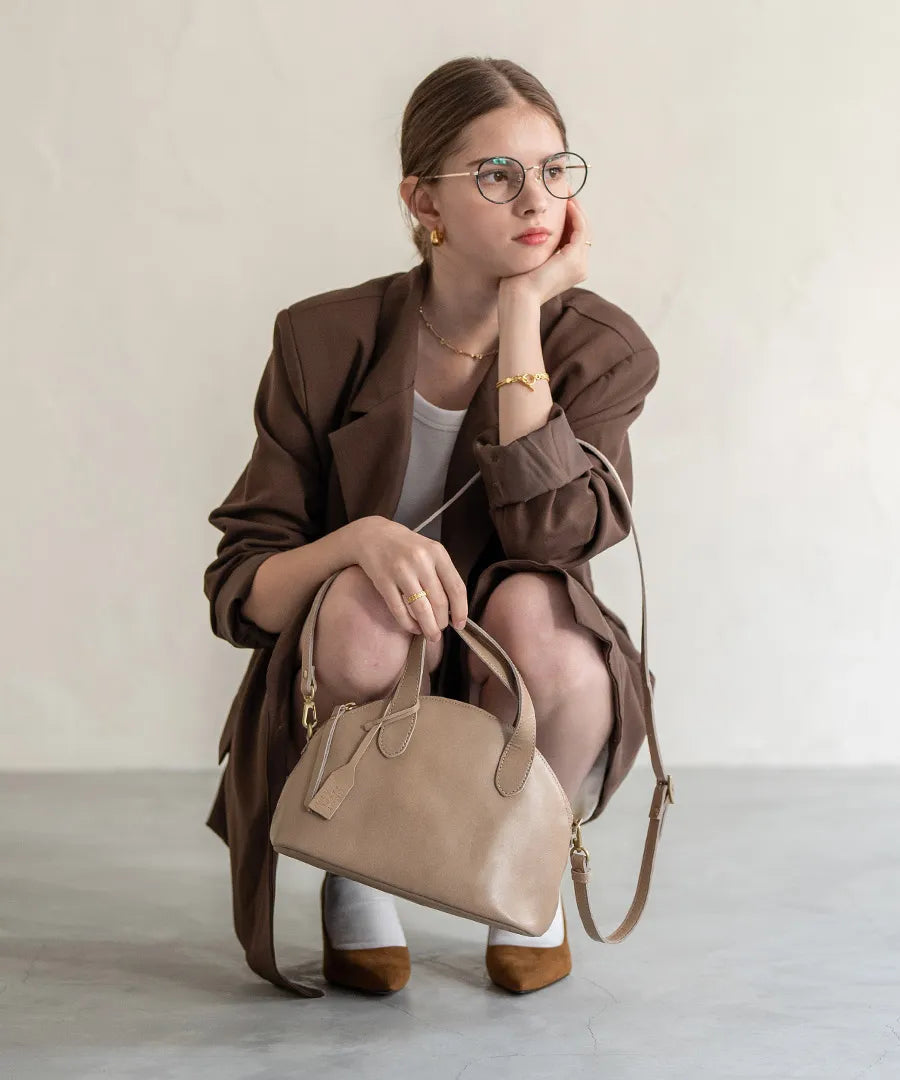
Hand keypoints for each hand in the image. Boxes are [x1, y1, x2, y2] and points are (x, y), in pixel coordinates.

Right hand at [353, 516, 468, 643]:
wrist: (372, 535)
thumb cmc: (406, 547)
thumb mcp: (429, 551)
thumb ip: (442, 574)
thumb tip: (454, 609)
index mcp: (437, 553)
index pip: (456, 587)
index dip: (460, 610)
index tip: (460, 624)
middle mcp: (421, 561)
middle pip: (439, 602)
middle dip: (442, 622)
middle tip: (441, 630)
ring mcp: (401, 571)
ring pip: (420, 609)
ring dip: (428, 627)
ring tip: (431, 635)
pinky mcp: (383, 581)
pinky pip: (399, 610)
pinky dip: (408, 624)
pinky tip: (413, 628)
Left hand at [499, 196, 590, 305]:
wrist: (518, 298)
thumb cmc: (518, 284)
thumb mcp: (531, 261)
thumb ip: (538, 249)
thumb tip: (532, 233)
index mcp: (571, 270)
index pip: (575, 239)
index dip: (570, 220)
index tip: (562, 203)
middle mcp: (580, 268)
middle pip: (582, 232)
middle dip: (575, 212)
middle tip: (567, 193)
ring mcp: (579, 264)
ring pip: (584, 229)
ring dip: (577, 209)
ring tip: (567, 194)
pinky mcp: (573, 258)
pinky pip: (580, 229)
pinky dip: (575, 214)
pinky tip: (566, 203)